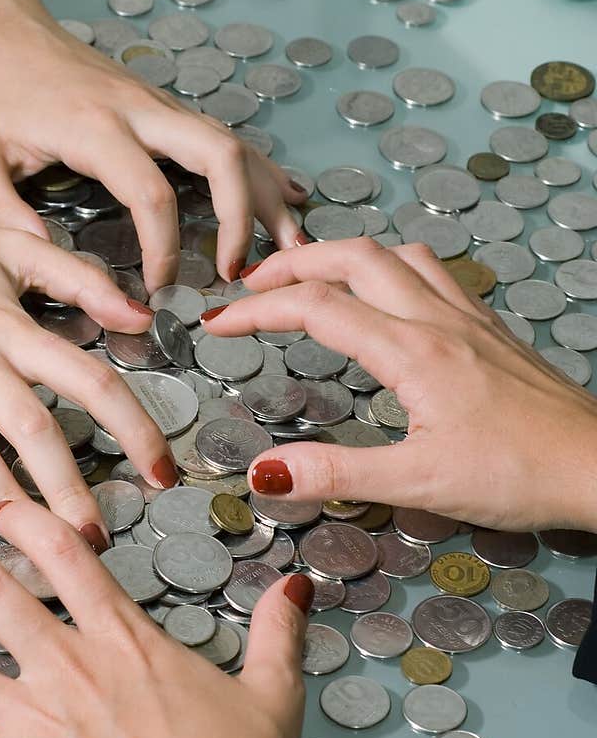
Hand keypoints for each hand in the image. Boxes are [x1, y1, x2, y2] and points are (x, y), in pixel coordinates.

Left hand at [0, 0, 305, 289]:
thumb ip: (6, 215)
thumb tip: (52, 264)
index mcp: (93, 126)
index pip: (151, 193)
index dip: (164, 248)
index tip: (159, 288)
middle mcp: (137, 108)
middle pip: (219, 153)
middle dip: (244, 214)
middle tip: (245, 270)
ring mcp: (155, 101)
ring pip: (232, 141)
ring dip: (266, 192)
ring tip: (293, 243)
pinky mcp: (160, 103)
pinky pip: (221, 134)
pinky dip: (258, 168)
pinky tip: (286, 195)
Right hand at [0, 184, 173, 538]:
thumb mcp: (10, 248)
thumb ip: (81, 278)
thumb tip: (142, 315)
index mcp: (11, 327)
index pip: (90, 380)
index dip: (134, 429)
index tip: (161, 472)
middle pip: (33, 429)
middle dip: (69, 491)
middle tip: (95, 541)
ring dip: (1, 503)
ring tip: (30, 550)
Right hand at [203, 237, 596, 531]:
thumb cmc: (520, 476)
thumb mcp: (419, 484)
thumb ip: (337, 474)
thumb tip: (264, 474)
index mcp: (412, 350)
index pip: (316, 307)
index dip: (257, 309)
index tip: (217, 324)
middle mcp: (437, 319)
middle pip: (352, 256)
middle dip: (290, 262)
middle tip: (248, 284)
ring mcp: (468, 316)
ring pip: (395, 253)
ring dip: (341, 253)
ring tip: (308, 278)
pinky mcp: (490, 328)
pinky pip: (431, 270)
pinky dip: (388, 265)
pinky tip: (385, 294)